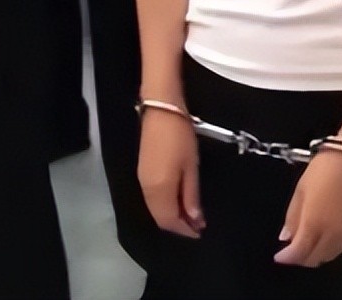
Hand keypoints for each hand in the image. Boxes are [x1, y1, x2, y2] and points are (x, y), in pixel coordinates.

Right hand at [137, 109, 204, 238]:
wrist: (161, 109)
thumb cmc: (180, 137)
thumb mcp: (191, 166)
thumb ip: (191, 195)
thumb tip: (194, 219)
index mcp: (159, 191)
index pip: (169, 221)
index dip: (184, 230)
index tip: (200, 230)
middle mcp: (146, 190)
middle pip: (160, 217)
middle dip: (178, 224)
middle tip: (197, 224)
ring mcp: (141, 180)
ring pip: (155, 209)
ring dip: (171, 214)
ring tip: (190, 213)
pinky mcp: (141, 172)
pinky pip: (152, 198)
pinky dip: (164, 204)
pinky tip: (176, 198)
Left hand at [275, 149, 341, 267]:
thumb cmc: (323, 168)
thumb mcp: (301, 188)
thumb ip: (292, 216)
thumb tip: (286, 238)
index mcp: (314, 224)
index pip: (299, 252)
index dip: (287, 258)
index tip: (279, 256)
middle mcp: (332, 235)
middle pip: (315, 258)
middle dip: (301, 258)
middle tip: (292, 249)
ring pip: (329, 256)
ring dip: (317, 254)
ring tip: (308, 244)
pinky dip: (331, 249)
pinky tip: (325, 239)